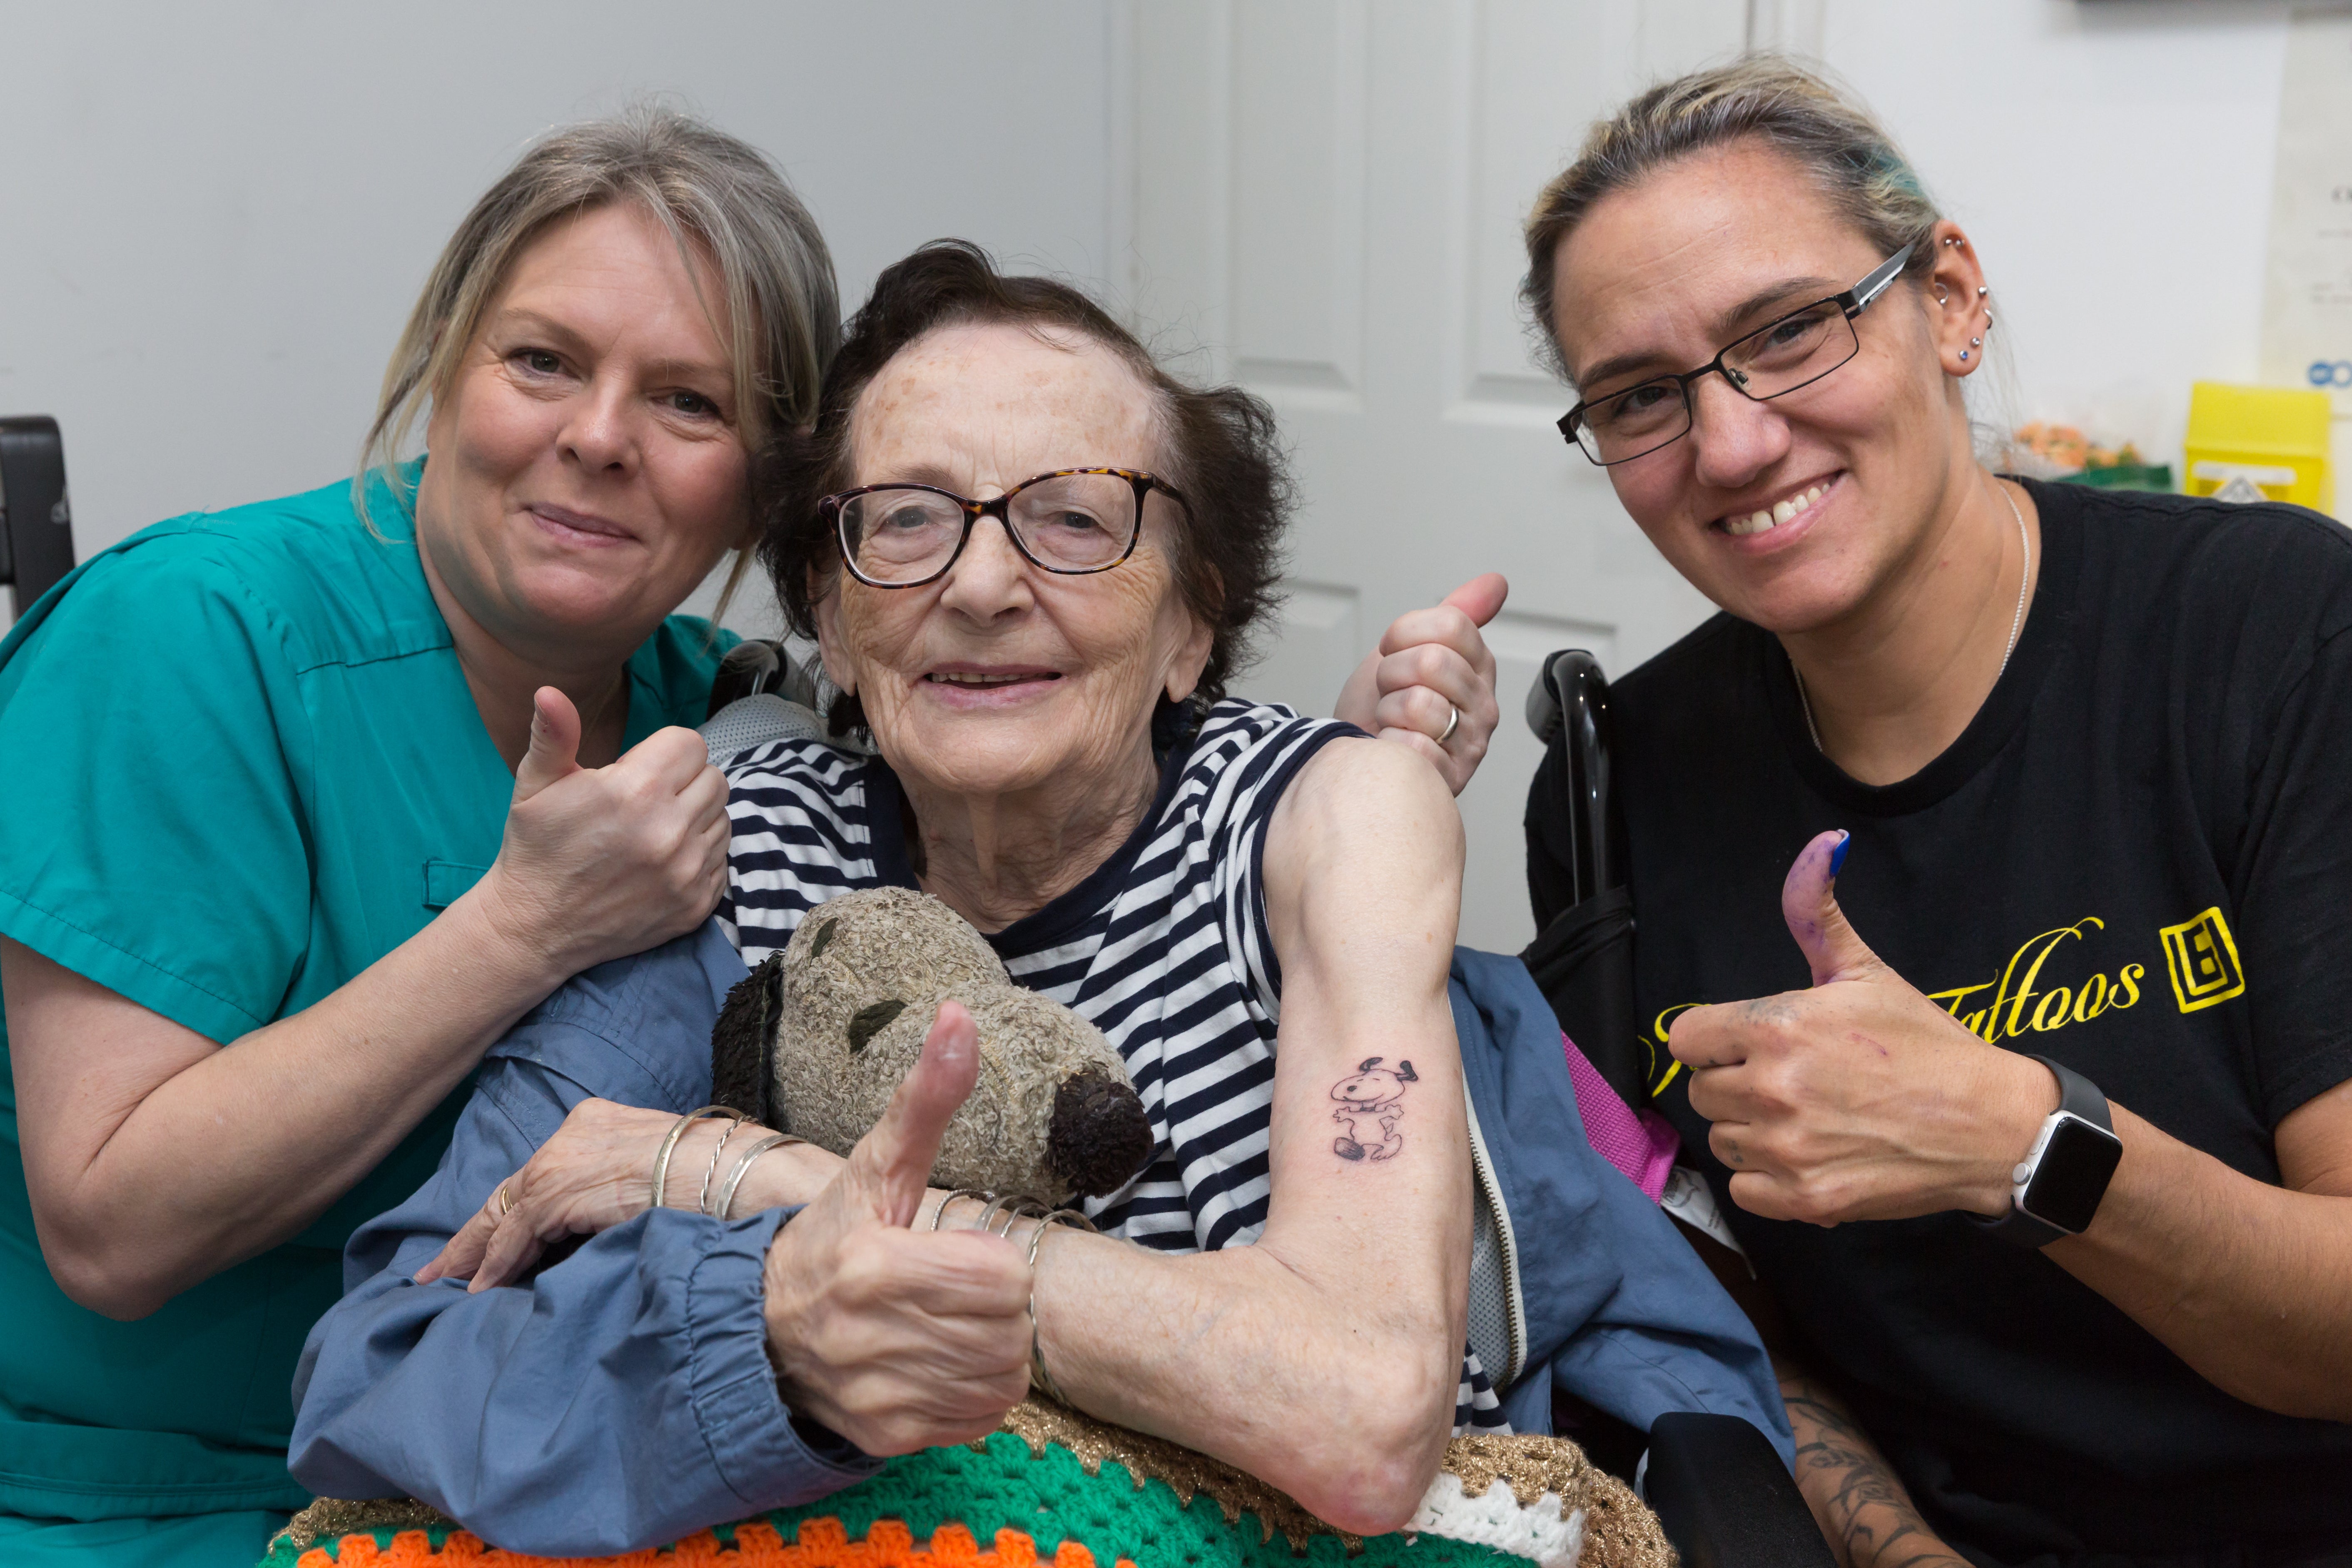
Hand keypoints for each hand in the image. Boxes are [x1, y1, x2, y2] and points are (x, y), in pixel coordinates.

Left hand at [416, 1099, 830, 1292]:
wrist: (733, 1172)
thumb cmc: (713, 1180)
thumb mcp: (653, 1180)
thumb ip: (613, 1197)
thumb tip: (588, 1237)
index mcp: (598, 1123)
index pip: (538, 1176)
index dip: (505, 1214)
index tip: (477, 1244)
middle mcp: (574, 1132)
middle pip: (510, 1190)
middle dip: (473, 1235)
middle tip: (436, 1271)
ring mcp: (565, 1157)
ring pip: (505, 1211)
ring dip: (476, 1255)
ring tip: (447, 1287)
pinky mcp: (562, 1187)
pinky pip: (517, 1233)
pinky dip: (497, 1263)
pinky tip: (481, 1291)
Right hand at [474, 687, 729, 982]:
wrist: (535, 927)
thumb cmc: (536, 848)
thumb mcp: (535, 785)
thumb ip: (554, 735)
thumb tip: (550, 691)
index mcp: (636, 792)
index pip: (691, 744)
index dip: (664, 751)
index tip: (635, 769)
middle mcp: (670, 832)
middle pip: (713, 778)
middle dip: (683, 780)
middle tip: (645, 799)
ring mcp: (687, 872)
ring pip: (723, 817)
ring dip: (695, 816)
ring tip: (652, 829)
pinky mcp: (696, 904)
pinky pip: (722, 859)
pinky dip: (700, 854)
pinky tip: (662, 860)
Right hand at [761, 1000, 1033, 1453]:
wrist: (760, 1326)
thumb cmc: (832, 1236)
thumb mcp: (877, 1166)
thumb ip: (925, 1096)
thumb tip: (959, 1014)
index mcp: (873, 1267)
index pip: (1001, 1276)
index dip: (990, 1260)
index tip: (953, 1252)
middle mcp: (870, 1340)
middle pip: (1008, 1330)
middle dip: (995, 1305)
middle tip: (954, 1288)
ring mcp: (878, 1398)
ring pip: (1003, 1379)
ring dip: (992, 1349)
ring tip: (948, 1323)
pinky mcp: (886, 1439)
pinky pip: (981, 1419)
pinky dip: (976, 1392)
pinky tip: (938, 1362)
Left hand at [1335, 574, 1506, 795]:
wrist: (1356, 755)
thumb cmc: (1382, 706)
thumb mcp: (1409, 649)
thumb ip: (1454, 615)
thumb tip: (1497, 582)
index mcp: (1479, 667)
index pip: (1450, 624)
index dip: (1403, 634)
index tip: (1392, 652)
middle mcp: (1483, 706)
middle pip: (1431, 661)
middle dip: (1390, 673)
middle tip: (1390, 692)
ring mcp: (1471, 743)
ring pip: (1418, 703)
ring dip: (1388, 711)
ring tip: (1393, 722)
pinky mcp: (1450, 777)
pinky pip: (1412, 745)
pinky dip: (1390, 745)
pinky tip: (1394, 748)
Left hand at [1666, 830, 2054, 1225]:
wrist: (1990, 1126)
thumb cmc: (1927, 1046)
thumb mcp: (1865, 971)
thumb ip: (1816, 912)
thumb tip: (1821, 845)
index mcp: (1775, 1027)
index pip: (1685, 1039)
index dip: (1714, 1040)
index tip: (1747, 1044)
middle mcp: (1772, 1088)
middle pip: (1701, 1091)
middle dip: (1735, 1083)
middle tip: (1790, 1080)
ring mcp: (1787, 1148)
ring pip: (1724, 1140)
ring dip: (1752, 1132)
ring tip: (1807, 1117)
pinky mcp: (1805, 1200)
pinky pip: (1744, 1191)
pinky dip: (1769, 1179)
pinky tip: (1811, 1155)